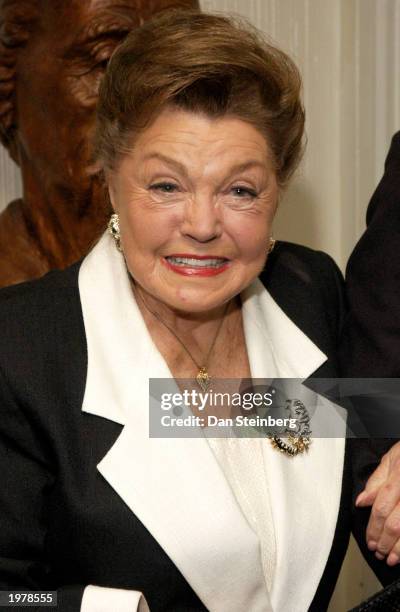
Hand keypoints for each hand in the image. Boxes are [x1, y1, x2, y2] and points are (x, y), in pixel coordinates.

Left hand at [356, 441, 399, 565]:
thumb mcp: (391, 459)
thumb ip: (376, 481)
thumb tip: (361, 502)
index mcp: (399, 478)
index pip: (382, 508)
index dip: (373, 528)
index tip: (369, 541)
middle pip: (395, 524)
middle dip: (384, 542)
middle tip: (377, 552)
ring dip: (398, 550)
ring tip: (390, 559)